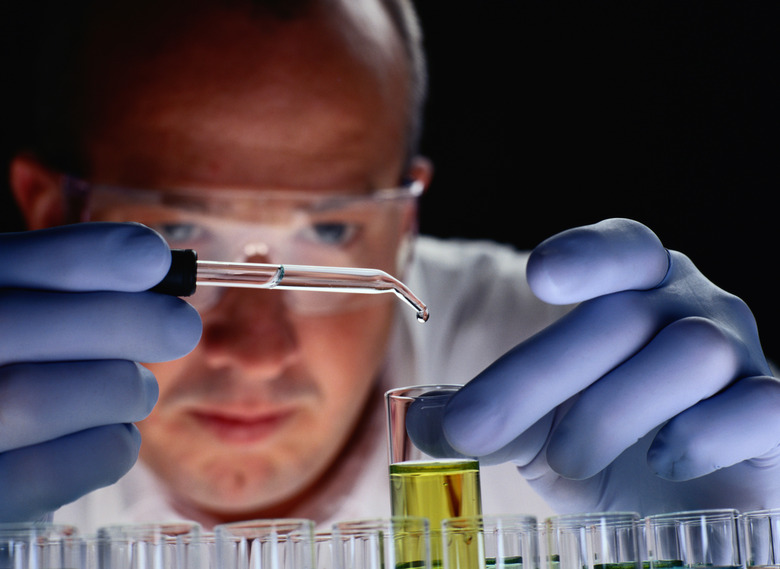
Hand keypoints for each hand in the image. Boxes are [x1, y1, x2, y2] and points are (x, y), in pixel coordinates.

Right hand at [0, 222, 200, 520]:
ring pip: (42, 398)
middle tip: (180, 327)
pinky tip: (113, 432)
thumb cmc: (26, 375)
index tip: (152, 257)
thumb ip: (70, 295)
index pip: (12, 265)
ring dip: (124, 389)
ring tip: (136, 389)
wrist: (2, 450)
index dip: (86, 255)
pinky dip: (111, 445)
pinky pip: (64, 468)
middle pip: (21, 327)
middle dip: (127, 321)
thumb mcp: (34, 324)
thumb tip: (154, 267)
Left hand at [418, 218, 779, 513]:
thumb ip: (480, 415)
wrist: (671, 502)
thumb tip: (416, 421)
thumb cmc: (599, 444)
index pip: (623, 247)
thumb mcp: (530, 423)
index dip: (587, 254)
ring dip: (613, 409)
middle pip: (625, 316)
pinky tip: (666, 457)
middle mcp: (692, 309)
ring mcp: (740, 358)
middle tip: (475, 429)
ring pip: (690, 352)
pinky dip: (708, 431)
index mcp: (637, 289)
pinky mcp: (772, 418)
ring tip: (567, 457)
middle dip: (542, 373)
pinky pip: (762, 406)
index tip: (542, 275)